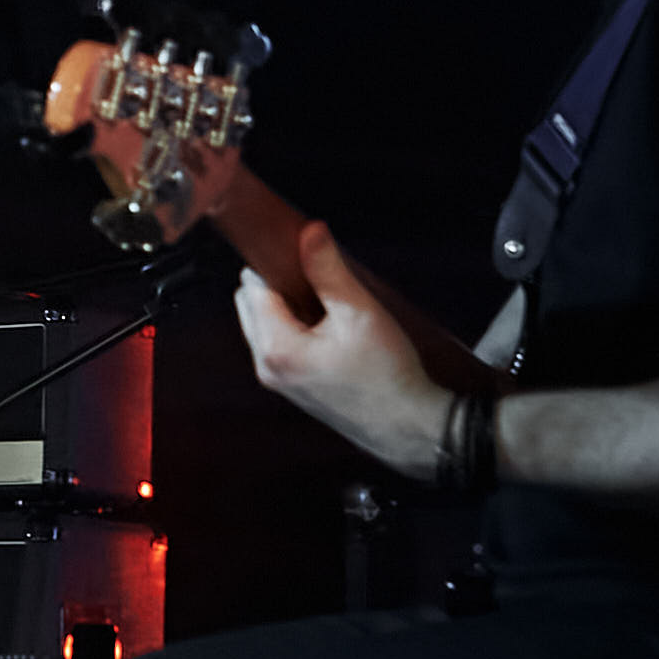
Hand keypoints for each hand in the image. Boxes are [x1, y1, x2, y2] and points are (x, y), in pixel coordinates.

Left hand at [235, 222, 462, 480]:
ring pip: (264, 322)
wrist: (407, 426)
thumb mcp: (359, 312)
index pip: (255, 285)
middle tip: (321, 277)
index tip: (304, 250)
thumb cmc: (386, 374)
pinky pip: (278, 343)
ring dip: (288, 304)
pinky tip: (330, 325)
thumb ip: (328, 270)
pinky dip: (295, 325)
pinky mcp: (291, 387)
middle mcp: (266, 366)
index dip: (278, 262)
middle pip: (251, 303)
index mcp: (275, 347)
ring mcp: (277, 380)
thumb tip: (308, 231)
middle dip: (279, 283)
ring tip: (330, 303)